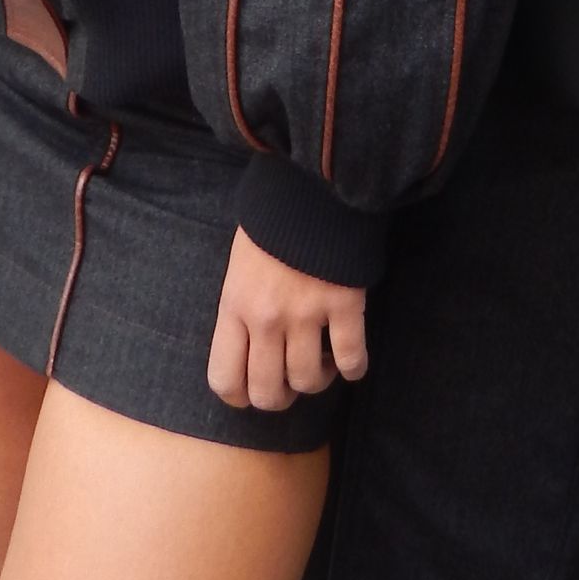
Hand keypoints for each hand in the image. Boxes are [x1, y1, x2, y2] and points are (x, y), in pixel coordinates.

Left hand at [207, 225, 368, 412]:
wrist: (313, 182)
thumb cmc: (273, 220)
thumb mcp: (240, 264)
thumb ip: (241, 306)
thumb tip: (248, 347)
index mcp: (235, 306)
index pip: (224, 379)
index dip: (239, 396)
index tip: (253, 390)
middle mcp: (266, 318)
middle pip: (267, 392)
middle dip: (280, 397)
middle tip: (290, 382)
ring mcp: (306, 313)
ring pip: (307, 381)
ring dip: (316, 380)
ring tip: (321, 362)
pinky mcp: (344, 303)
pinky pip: (350, 357)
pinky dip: (354, 368)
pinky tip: (352, 363)